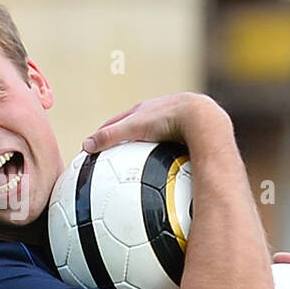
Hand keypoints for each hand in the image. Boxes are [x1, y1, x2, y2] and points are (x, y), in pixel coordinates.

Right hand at [82, 92, 233, 156]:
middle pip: (137, 130)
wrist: (203, 118)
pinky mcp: (190, 137)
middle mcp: (160, 114)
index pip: (117, 122)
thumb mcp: (134, 128)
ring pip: (157, 141)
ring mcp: (176, 125)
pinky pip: (174, 152)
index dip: (104, 134)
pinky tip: (166, 178)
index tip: (93, 147)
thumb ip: (111, 136)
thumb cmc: (168, 118)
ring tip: (139, 170)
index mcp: (144, 110)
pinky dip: (166, 162)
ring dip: (147, 152)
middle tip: (114, 159)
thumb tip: (86, 145)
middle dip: (125, 142)